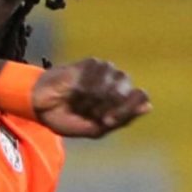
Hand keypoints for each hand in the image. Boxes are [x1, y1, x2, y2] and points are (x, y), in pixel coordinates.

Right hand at [29, 59, 150, 137]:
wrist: (41, 107)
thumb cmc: (68, 119)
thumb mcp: (96, 129)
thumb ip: (123, 119)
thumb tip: (149, 106)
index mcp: (124, 100)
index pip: (140, 98)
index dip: (124, 110)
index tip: (107, 120)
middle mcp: (119, 83)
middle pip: (126, 93)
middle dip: (105, 108)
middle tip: (89, 113)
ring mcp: (106, 71)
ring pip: (111, 86)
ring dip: (93, 101)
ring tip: (80, 103)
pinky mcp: (92, 63)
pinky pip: (96, 78)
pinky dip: (84, 90)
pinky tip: (74, 91)